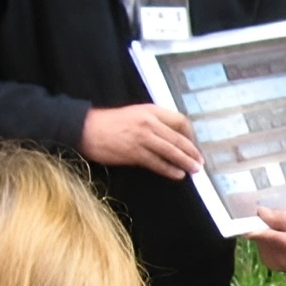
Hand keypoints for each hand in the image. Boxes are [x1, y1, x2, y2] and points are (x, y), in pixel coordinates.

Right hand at [81, 103, 200, 178]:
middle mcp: (149, 122)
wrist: (85, 129)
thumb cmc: (110, 123)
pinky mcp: (134, 152)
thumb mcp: (135, 114)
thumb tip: (173, 137)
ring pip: (171, 151)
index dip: (190, 135)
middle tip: (199, 162)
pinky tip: (177, 175)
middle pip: (178, 138)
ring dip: (185, 162)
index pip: (180, 121)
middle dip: (192, 152)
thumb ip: (154, 122)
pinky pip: (157, 163)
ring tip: (194, 170)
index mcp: (151, 110)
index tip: (193, 145)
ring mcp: (142, 137)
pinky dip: (170, 170)